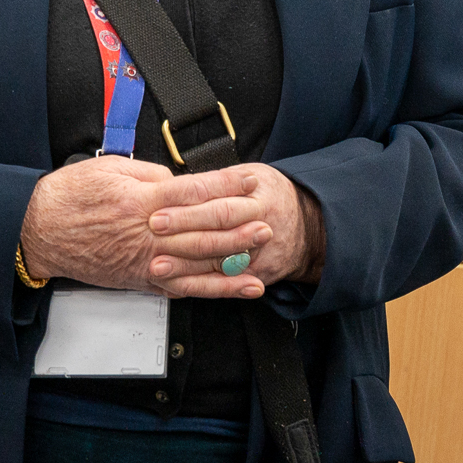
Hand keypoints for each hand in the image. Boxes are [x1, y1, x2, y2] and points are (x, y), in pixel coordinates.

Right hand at [16, 159, 323, 296]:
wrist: (37, 232)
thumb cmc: (70, 197)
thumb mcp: (109, 170)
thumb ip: (150, 175)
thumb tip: (182, 181)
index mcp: (140, 200)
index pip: (192, 192)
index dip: (225, 185)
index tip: (250, 179)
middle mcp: (145, 234)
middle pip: (200, 231)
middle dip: (237, 227)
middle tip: (266, 221)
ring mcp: (144, 261)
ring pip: (197, 264)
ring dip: (233, 261)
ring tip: (262, 256)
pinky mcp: (141, 280)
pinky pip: (184, 288)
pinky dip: (213, 290)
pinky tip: (237, 288)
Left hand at [146, 163, 324, 298]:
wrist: (310, 228)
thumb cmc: (271, 198)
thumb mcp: (252, 176)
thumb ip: (218, 181)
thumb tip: (177, 182)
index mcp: (257, 188)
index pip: (216, 193)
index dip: (186, 203)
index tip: (157, 208)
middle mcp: (261, 216)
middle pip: (219, 220)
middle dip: (184, 226)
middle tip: (153, 230)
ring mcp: (262, 248)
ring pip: (220, 257)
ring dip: (187, 264)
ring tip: (158, 266)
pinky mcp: (260, 272)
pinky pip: (228, 282)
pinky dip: (203, 286)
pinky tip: (179, 286)